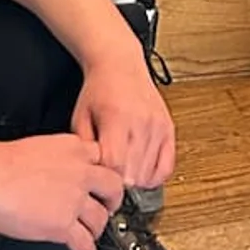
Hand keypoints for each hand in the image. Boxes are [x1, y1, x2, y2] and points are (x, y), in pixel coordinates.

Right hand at [0, 133, 123, 249]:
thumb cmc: (2, 162)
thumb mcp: (40, 146)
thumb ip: (57, 157)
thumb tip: (56, 169)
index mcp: (73, 148)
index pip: (101, 158)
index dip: (102, 171)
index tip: (101, 180)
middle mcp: (80, 172)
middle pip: (113, 187)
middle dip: (113, 200)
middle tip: (109, 207)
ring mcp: (74, 199)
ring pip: (100, 218)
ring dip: (97, 229)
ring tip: (93, 235)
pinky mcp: (63, 224)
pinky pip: (84, 243)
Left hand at [73, 59, 174, 193]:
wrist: (120, 65)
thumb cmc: (98, 90)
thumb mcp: (80, 117)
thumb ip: (84, 149)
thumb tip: (92, 177)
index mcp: (117, 118)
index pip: (115, 165)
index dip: (106, 180)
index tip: (99, 182)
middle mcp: (141, 122)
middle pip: (133, 174)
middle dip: (119, 184)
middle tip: (109, 181)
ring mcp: (158, 126)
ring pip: (149, 174)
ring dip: (134, 181)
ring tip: (122, 173)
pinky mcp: (168, 128)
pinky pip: (166, 167)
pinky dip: (154, 177)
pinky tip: (141, 172)